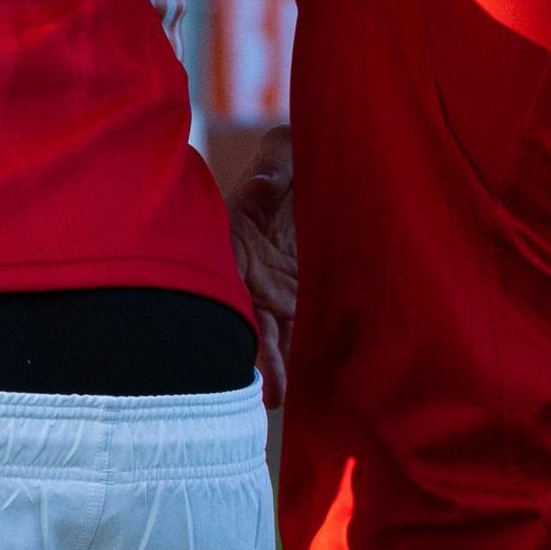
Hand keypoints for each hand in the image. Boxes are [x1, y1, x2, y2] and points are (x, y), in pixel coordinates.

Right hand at [229, 124, 295, 398]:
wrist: (323, 166)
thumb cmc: (294, 155)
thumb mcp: (286, 149)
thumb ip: (276, 163)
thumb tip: (262, 183)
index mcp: (236, 233)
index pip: (227, 275)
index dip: (229, 304)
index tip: (238, 333)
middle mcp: (249, 269)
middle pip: (246, 316)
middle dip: (254, 352)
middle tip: (264, 389)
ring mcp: (274, 287)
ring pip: (272, 333)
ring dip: (275, 365)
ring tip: (277, 400)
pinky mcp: (299, 299)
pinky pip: (300, 331)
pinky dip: (300, 356)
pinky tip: (306, 385)